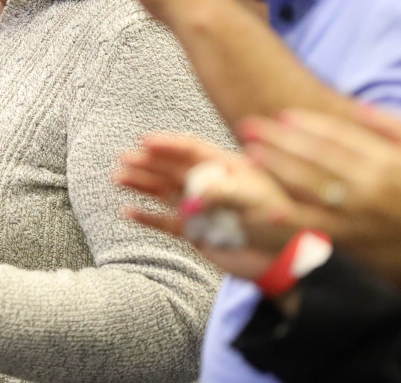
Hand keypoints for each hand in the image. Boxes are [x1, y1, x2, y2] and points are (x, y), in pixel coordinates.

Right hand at [118, 134, 299, 280]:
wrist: (282, 259)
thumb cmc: (276, 223)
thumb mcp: (254, 201)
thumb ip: (222, 193)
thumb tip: (190, 196)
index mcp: (225, 167)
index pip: (192, 150)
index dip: (169, 144)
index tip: (145, 141)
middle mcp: (207, 183)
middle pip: (171, 168)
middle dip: (148, 162)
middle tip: (125, 158)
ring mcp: (198, 206)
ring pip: (163, 191)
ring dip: (141, 184)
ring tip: (118, 177)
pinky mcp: (193, 231)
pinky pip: (164, 222)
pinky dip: (146, 217)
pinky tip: (127, 212)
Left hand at [241, 108, 400, 299]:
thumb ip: (390, 125)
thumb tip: (354, 105)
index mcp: (387, 162)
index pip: (338, 136)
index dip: (307, 124)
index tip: (281, 115)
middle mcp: (369, 187)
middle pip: (315, 157)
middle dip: (279, 140)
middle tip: (249, 126)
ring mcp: (357, 216)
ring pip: (309, 188)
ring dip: (277, 169)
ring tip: (251, 153)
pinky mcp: (351, 241)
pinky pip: (314, 228)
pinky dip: (289, 219)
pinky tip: (265, 208)